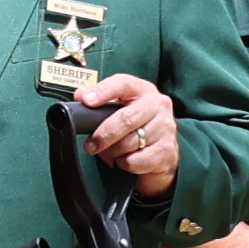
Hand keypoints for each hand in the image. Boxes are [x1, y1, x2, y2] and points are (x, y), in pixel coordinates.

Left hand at [65, 70, 180, 195]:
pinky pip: (135, 160)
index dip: (103, 91)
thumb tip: (81, 96)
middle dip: (104, 134)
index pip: (123, 84)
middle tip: (90, 145)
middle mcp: (159, 105)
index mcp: (143, 90)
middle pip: (126, 118)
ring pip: (130, 142)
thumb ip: (101, 101)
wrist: (162, 155)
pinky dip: (124, 164)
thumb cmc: (136, 128)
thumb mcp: (119, 109)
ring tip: (110, 153)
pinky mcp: (167, 151)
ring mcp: (166, 128)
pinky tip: (124, 161)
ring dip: (113, 152)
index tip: (86, 101)